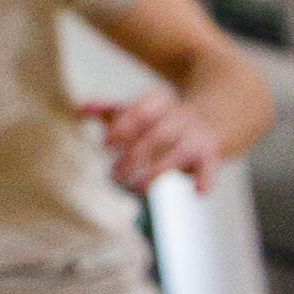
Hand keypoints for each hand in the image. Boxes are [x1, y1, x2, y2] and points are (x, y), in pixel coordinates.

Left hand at [82, 88, 225, 194]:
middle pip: (158, 134)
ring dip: (158, 172)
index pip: (142, 111)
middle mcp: (180, 118)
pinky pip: (211, 168)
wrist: (215, 116)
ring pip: (179, 153)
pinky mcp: (211, 157)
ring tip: (138, 188)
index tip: (106, 143)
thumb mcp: (138, 109)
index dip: (124, 126)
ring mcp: (197, 138)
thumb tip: (77, 109)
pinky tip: (198, 191)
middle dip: (135, 155)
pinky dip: (206, 179)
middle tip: (114, 174)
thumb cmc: (162, 118)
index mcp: (160, 101)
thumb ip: (108, 110)